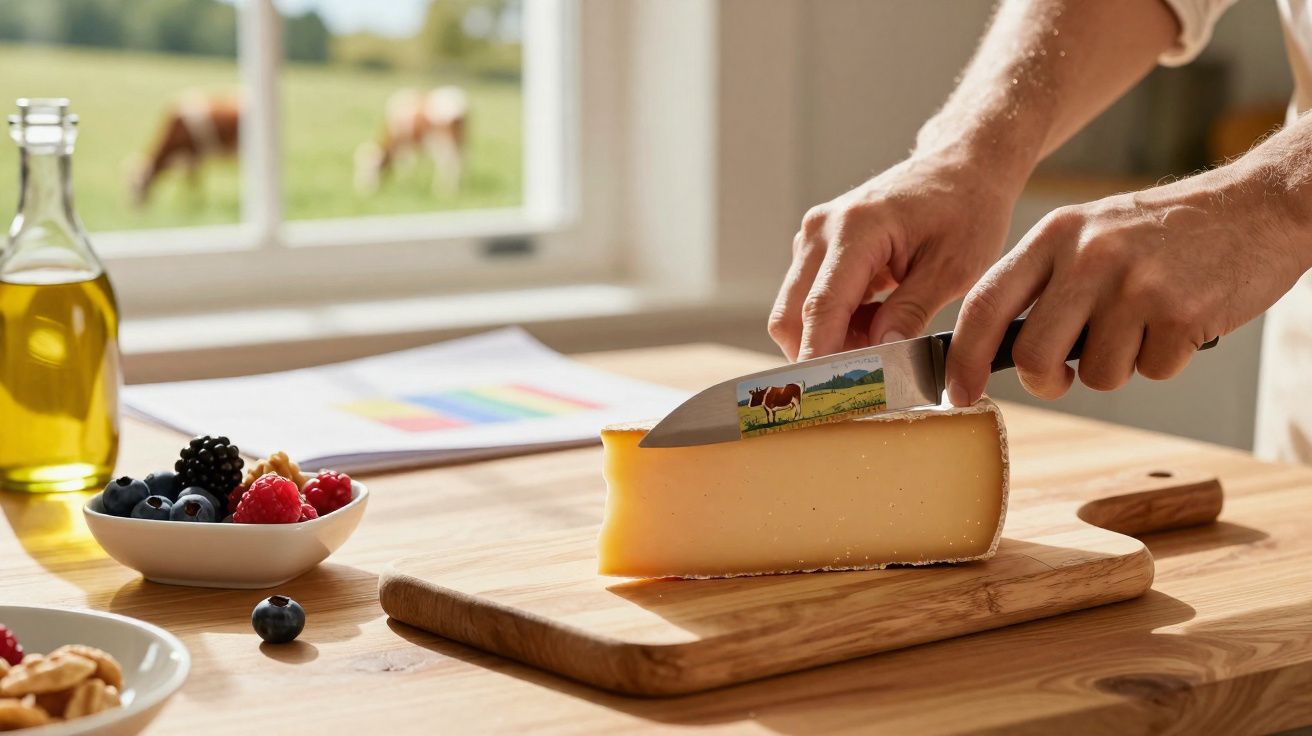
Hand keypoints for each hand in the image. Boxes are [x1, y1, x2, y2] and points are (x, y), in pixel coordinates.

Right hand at [769, 154, 1021, 360]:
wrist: (961, 167)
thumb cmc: (966, 210)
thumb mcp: (954, 267)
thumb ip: (912, 312)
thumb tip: (880, 356)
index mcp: (855, 229)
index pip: (820, 309)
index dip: (819, 359)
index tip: (826, 400)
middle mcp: (820, 230)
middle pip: (790, 316)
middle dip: (820, 355)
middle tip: (869, 376)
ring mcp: (812, 237)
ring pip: (795, 311)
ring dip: (830, 339)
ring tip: (884, 337)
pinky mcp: (816, 247)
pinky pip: (808, 298)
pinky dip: (836, 322)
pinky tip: (877, 318)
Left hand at [945, 174, 1311, 405]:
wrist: (1256, 207)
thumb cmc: (1164, 234)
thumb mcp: (1090, 235)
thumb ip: (1044, 284)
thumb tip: (991, 352)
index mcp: (1055, 235)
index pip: (983, 304)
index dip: (962, 358)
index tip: (957, 392)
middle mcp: (1088, 256)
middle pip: (1032, 356)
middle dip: (1046, 381)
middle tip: (1065, 373)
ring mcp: (1135, 283)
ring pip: (1094, 375)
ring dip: (1118, 366)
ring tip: (1143, 323)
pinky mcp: (1180, 311)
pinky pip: (1150, 372)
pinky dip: (1163, 359)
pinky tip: (1178, 320)